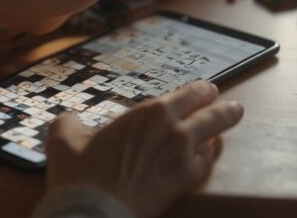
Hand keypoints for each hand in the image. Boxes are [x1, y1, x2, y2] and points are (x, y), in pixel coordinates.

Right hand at [45, 81, 243, 217]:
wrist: (94, 213)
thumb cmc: (81, 176)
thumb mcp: (64, 140)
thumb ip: (69, 123)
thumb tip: (68, 120)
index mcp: (151, 112)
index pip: (190, 93)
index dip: (202, 90)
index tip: (207, 90)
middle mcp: (175, 129)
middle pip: (213, 112)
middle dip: (224, 107)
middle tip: (232, 106)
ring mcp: (183, 156)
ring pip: (215, 136)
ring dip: (224, 126)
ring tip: (231, 120)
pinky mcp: (184, 181)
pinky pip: (206, 164)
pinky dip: (208, 157)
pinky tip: (206, 155)